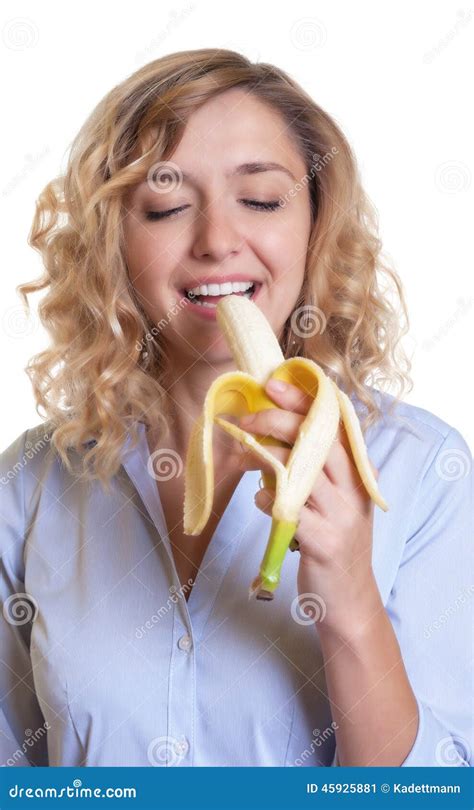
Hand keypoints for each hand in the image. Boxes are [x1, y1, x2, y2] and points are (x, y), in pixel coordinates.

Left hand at [237, 378, 379, 632]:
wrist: (348, 598)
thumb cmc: (332, 538)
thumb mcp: (331, 498)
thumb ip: (311, 467)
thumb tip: (268, 432)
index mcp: (357, 471)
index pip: (333, 422)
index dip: (303, 399)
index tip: (272, 382)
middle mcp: (354, 489)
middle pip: (318, 439)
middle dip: (277, 421)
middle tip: (245, 419)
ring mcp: (341, 516)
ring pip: (302, 470)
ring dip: (266, 457)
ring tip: (244, 453)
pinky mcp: (324, 542)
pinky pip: (290, 510)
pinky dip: (267, 499)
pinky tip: (259, 499)